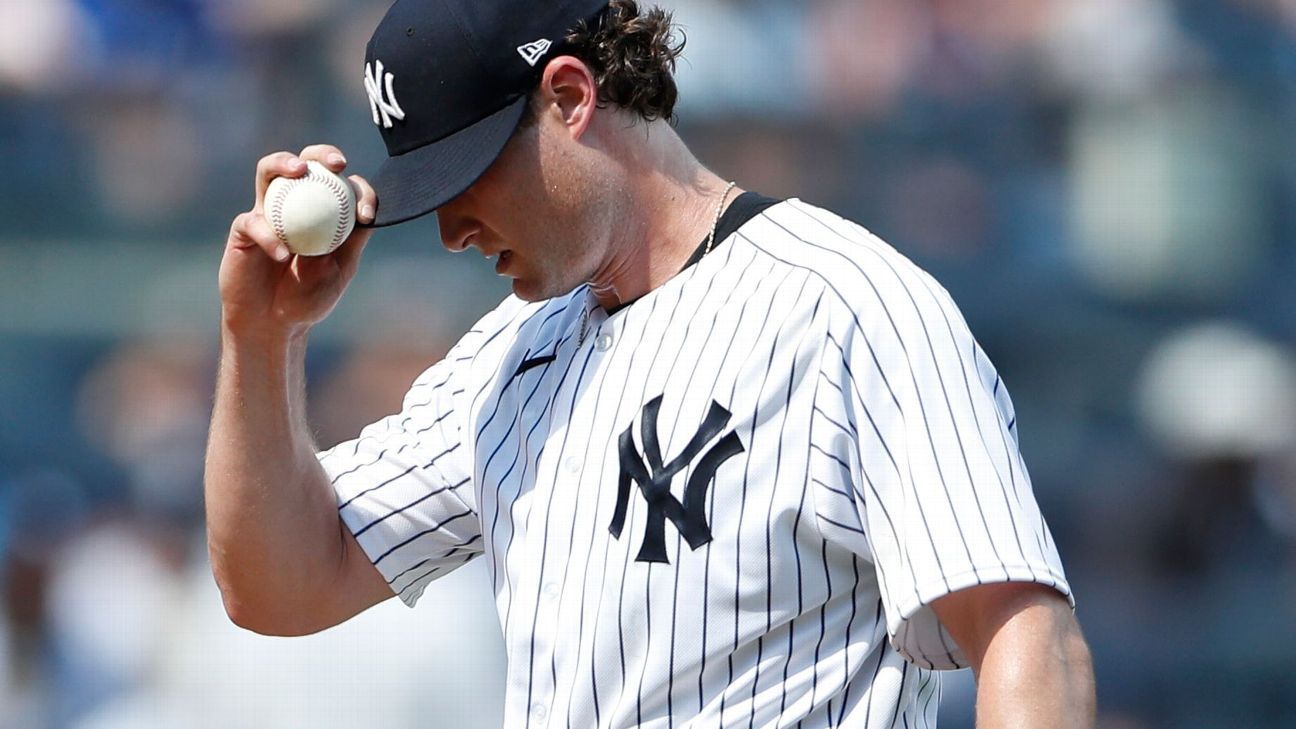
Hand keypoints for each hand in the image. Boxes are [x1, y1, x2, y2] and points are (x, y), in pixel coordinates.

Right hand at [219, 144, 378, 340]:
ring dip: (283, 162)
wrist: (273, 323)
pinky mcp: (244, 228)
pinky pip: (255, 222)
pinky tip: (283, 254)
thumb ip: (350, 242)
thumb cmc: (308, 298)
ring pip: (270, 171)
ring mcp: (268, 212)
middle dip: (322, 153)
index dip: (359, 190)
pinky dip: (270, 236)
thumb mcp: (338, 271)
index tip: (366, 213)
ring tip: (299, 170)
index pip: (343, 186)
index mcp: (324, 212)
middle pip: (307, 163)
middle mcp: (296, 204)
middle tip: (335, 162)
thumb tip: (367, 215)